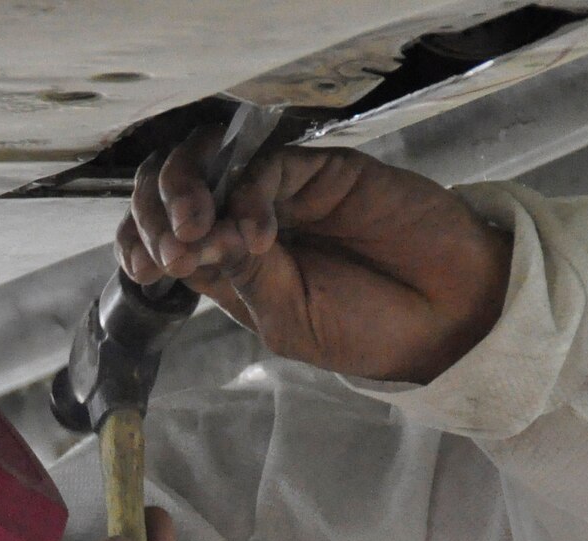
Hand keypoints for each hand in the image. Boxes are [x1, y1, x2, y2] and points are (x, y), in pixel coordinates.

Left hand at [117, 127, 512, 384]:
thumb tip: (190, 240)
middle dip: (156, 213)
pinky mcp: (317, 170)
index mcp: (230, 269)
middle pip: (173, 193)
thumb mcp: (288, 321)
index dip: (140, 240)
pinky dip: (247, 195)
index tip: (145, 266)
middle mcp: (246, 222)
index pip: (162, 238)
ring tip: (198, 232)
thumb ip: (241, 278)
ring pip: (209, 165)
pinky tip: (258, 234)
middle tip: (173, 248)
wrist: (447, 313)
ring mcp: (281, 192)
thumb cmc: (369, 328)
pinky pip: (264, 165)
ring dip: (187, 191)